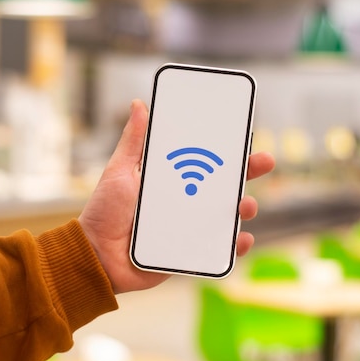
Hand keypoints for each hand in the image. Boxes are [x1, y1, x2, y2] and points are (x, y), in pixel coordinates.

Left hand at [79, 99, 274, 293]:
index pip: (206, 162)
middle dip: (248, 173)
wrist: (95, 256)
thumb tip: (139, 104)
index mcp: (171, 181)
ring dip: (243, 208)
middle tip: (264, 162)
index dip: (227, 151)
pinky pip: (219, 250)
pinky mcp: (190, 253)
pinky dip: (235, 246)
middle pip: (224, 186)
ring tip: (244, 205)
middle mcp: (185, 203)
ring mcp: (190, 228)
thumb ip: (133, 141)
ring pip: (226, 216)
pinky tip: (240, 239)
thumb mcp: (119, 171)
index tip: (245, 137)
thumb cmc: (104, 212)